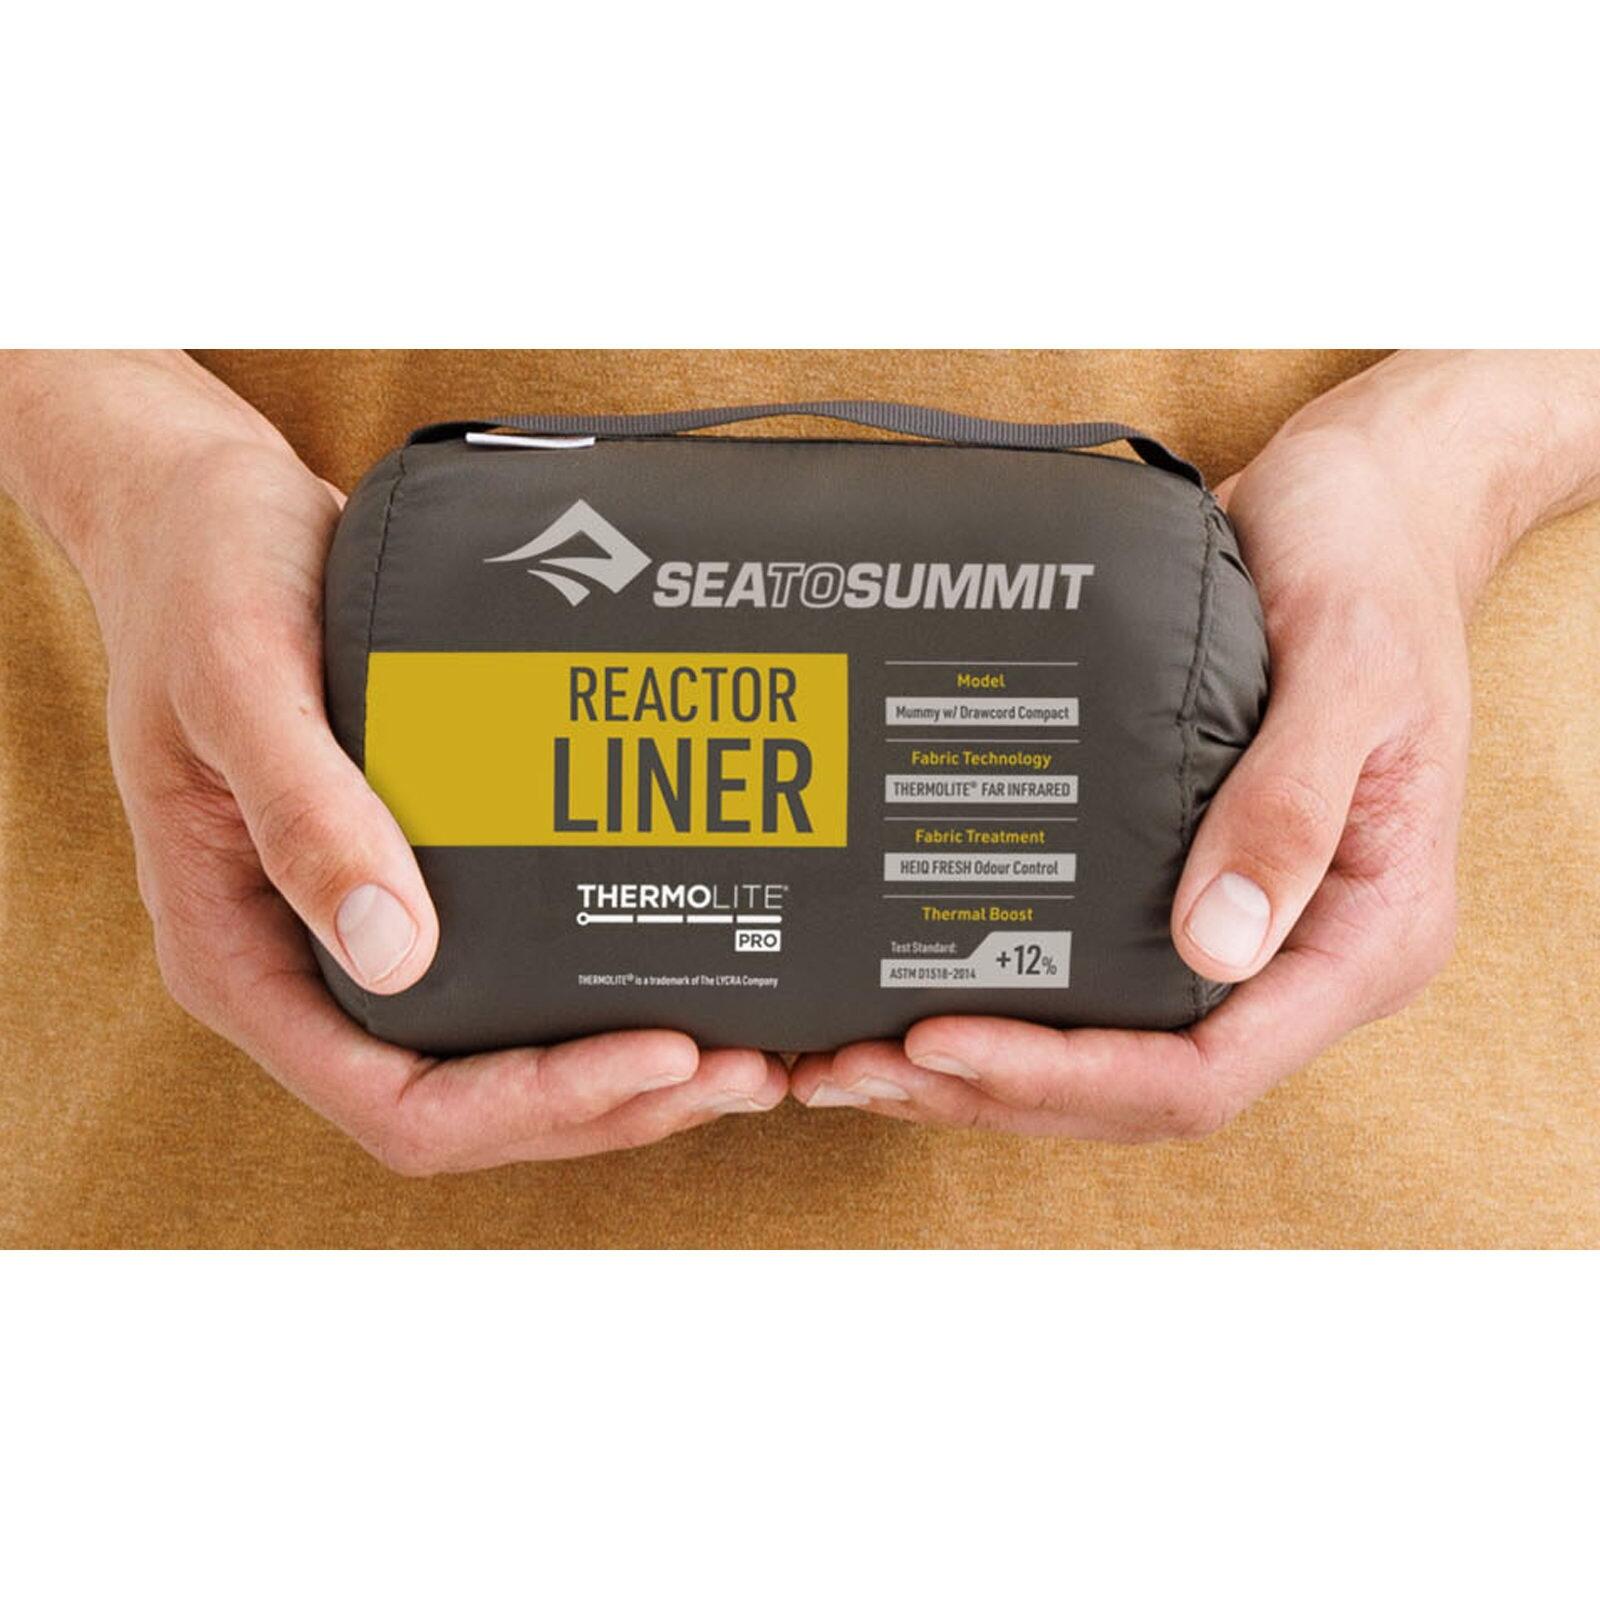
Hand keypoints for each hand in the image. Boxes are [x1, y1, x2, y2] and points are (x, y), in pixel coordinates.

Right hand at [1, 353, 783, 1170]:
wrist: (200, 513)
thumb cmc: (202, 585)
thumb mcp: (239, 683)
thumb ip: (306, 815)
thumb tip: (398, 951)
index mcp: (241, 958)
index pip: (397, 1103)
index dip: (536, 1103)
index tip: (660, 1052)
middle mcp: (306, 969)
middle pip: (470, 1108)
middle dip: (606, 1104)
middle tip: (741, 1066)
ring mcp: (360, 935)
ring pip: (498, 1065)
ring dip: (619, 1074)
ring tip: (741, 1047)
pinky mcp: (414, 887)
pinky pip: (508, 986)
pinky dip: (593, 1001)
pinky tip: (682, 972)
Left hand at [793, 352, 1599, 1139]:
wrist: (1366, 502)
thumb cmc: (1372, 572)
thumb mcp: (1348, 674)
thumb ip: (1289, 809)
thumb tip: (1217, 944)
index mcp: (1366, 934)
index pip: (1208, 1067)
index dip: (1068, 1074)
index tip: (943, 1039)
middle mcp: (1299, 954)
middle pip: (1138, 1087)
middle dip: (996, 1089)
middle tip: (859, 1066)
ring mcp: (1245, 929)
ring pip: (1108, 1055)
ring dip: (984, 1070)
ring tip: (858, 1059)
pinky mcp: (1184, 890)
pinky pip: (1096, 983)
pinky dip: (1008, 1004)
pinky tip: (917, 995)